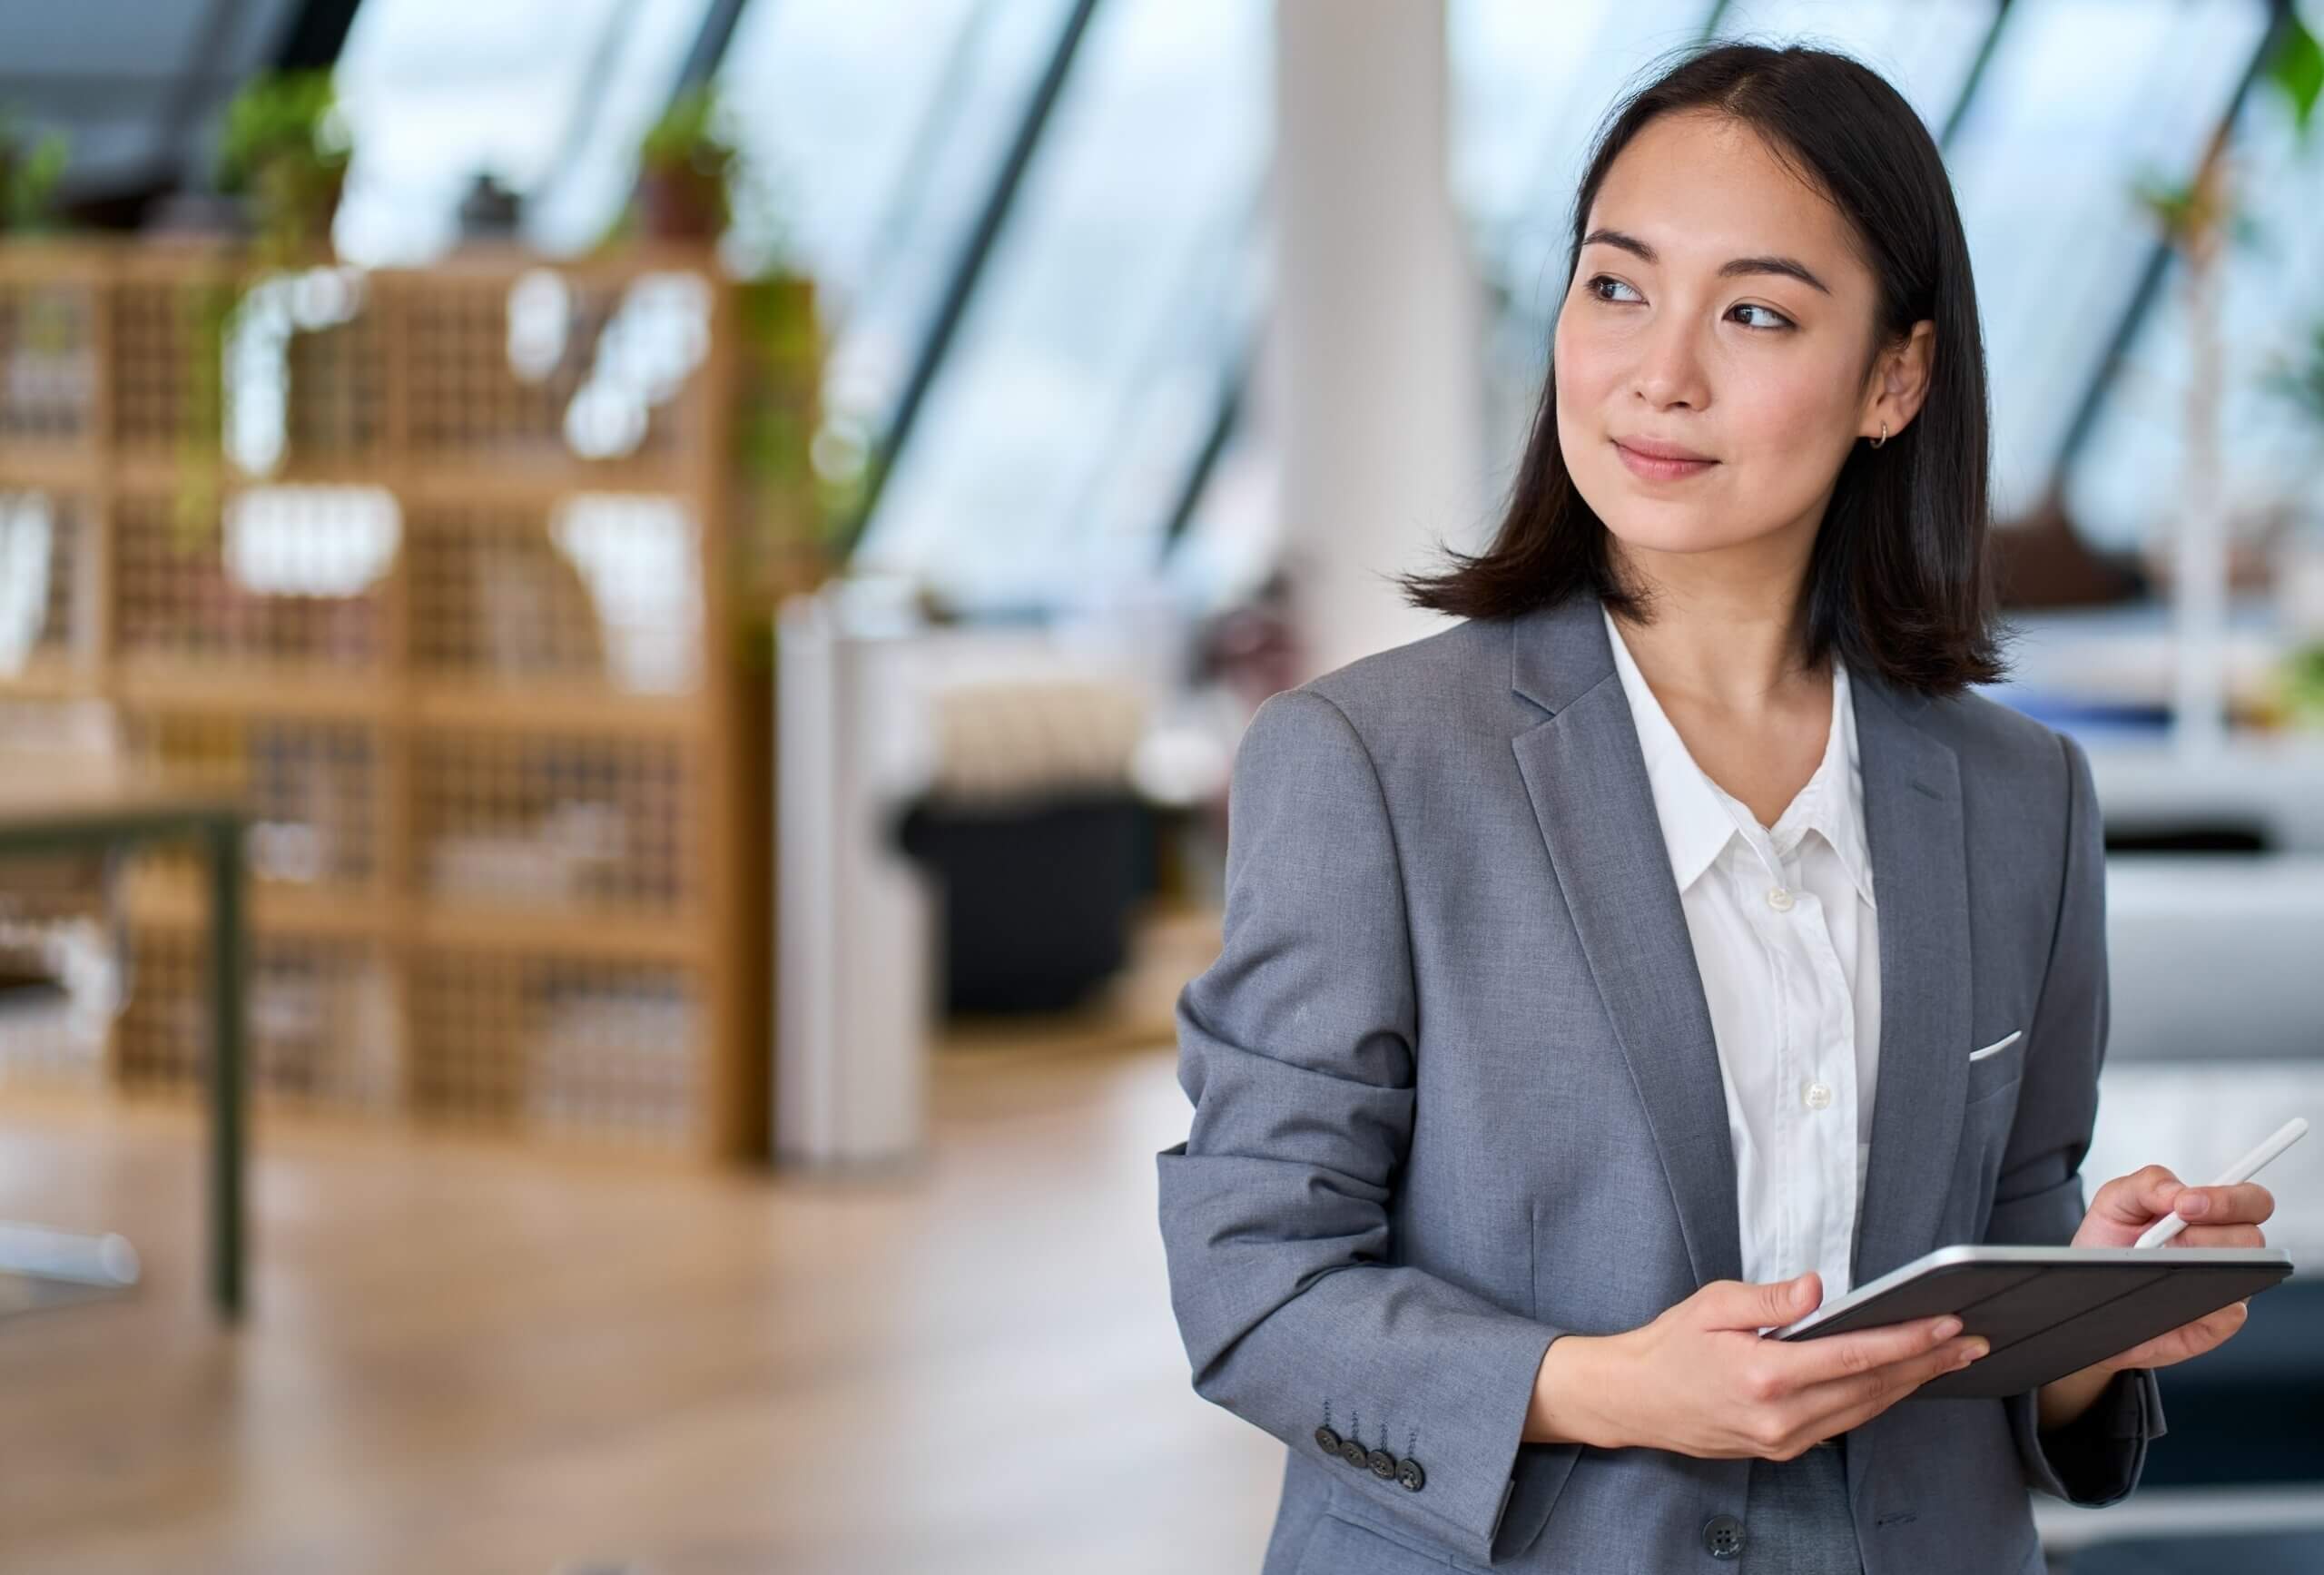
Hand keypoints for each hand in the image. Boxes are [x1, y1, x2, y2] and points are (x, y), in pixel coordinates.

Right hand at [1525, 1271, 1988, 1458]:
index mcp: (1765, 1375)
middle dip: (1926, 1362)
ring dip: (1911, 1383)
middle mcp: (1781, 1416)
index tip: (1946, 1324)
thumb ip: (1771, 1299)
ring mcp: (1784, 1440)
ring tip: (1949, 1358)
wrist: (1634, 1400)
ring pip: (1864, 1409)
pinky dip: (1877, 1399)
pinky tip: (1899, 1380)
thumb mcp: (1712, 1304)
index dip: (1907, 1340)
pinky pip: (1843, 1422)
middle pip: (1872, 1387)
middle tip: (1970, 1341)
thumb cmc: (1670, 1345)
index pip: (1855, 1356)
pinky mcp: (1783, 1449)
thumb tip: (1820, 1288)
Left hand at [2066, 1164, 2273, 1374]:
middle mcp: (2227, 1251)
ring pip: (2244, 1277)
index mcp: (2212, 1216)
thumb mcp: (2116, 1201)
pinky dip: (2200, 1306)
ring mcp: (2226, 1288)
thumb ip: (2149, 1183)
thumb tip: (2180, 1192)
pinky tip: (2170, 1298)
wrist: (2086, 1289)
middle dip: (2210, 1234)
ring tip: (2161, 1266)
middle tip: (2170, 1238)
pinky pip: (2227, 1317)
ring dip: (2202, 1267)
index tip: (2186, 1205)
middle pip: (2254, 1239)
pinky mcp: (2214, 1324)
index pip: (2252, 1201)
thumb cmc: (2111, 1243)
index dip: (2229, 1200)